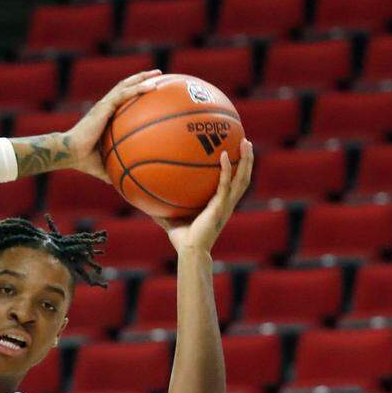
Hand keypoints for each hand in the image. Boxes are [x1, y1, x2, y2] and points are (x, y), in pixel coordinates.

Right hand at [66, 69, 161, 182]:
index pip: (123, 100)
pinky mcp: (103, 107)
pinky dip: (138, 88)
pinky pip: (124, 94)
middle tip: (159, 75)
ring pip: (126, 85)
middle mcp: (105, 107)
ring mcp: (104, 105)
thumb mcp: (103, 165)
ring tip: (158, 74)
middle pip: (126, 86)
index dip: (136, 92)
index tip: (151, 90)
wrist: (69, 153)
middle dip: (142, 78)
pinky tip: (152, 86)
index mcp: (105, 116)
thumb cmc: (83, 160)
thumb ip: (115, 170)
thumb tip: (126, 185)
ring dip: (142, 78)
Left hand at [156, 139, 253, 253]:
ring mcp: (226, 205)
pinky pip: (225, 184)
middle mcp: (227, 203)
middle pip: (243, 177)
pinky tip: (223, 155)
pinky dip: (226, 169)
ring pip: (242, 179)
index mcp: (220, 205)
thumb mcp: (171, 220)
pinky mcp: (220, 207)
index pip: (234, 184)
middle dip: (247, 160)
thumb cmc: (183, 240)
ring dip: (245, 160)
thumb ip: (162, 210)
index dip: (238, 169)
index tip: (236, 153)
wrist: (190, 251)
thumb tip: (144, 201)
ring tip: (245, 142)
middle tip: (245, 141)